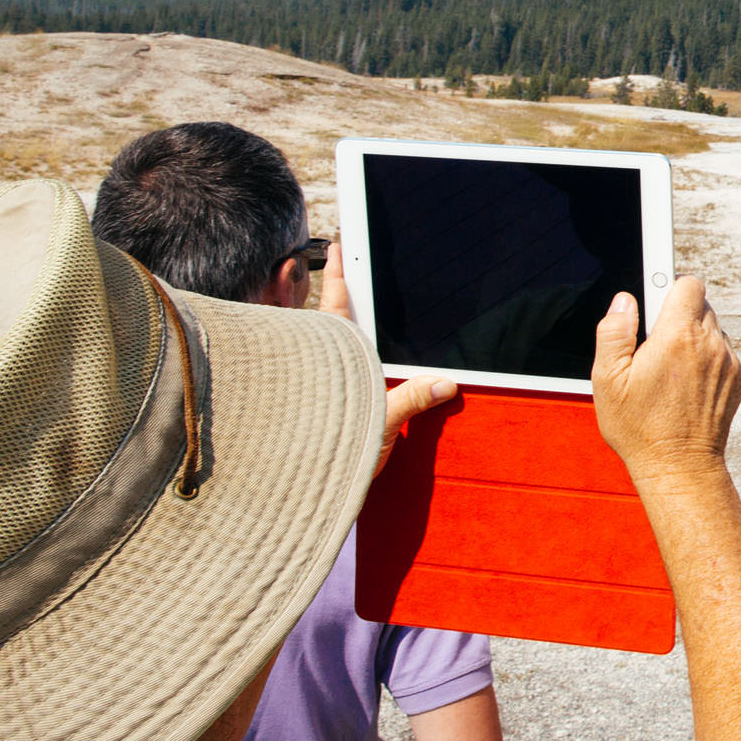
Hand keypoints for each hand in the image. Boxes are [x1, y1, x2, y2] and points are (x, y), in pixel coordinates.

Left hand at [321, 243, 457, 474]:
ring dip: (338, 336)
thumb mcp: (380, 424)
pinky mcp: (316, 409)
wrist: (296, 494)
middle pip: (329, 323)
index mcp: (339, 361)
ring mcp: (318, 387)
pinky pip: (330, 378)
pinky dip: (341, 367)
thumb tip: (444, 382)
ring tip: (352, 315)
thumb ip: (410, 399)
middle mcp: (324, 368)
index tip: (337, 246)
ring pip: (327, 351)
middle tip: (343, 268)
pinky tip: (352, 371)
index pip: (336, 306)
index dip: (338, 274)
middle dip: (337, 298)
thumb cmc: (328, 456)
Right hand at [592, 277, 740, 482]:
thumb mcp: (608, 379)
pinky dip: (705, 359)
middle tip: (652, 343)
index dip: (667, 285)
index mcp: (678, 336)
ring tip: (667, 367)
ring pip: (711, 328)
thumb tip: (625, 302)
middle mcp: (710, 344)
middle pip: (699, 304)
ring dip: (691, 337)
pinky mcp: (738, 379)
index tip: (653, 297)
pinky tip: (684, 383)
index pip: (687, 283)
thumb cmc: (640, 428)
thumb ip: (614, 332)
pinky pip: (721, 352)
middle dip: (675, 315)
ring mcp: (728, 362)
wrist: (680, 467)